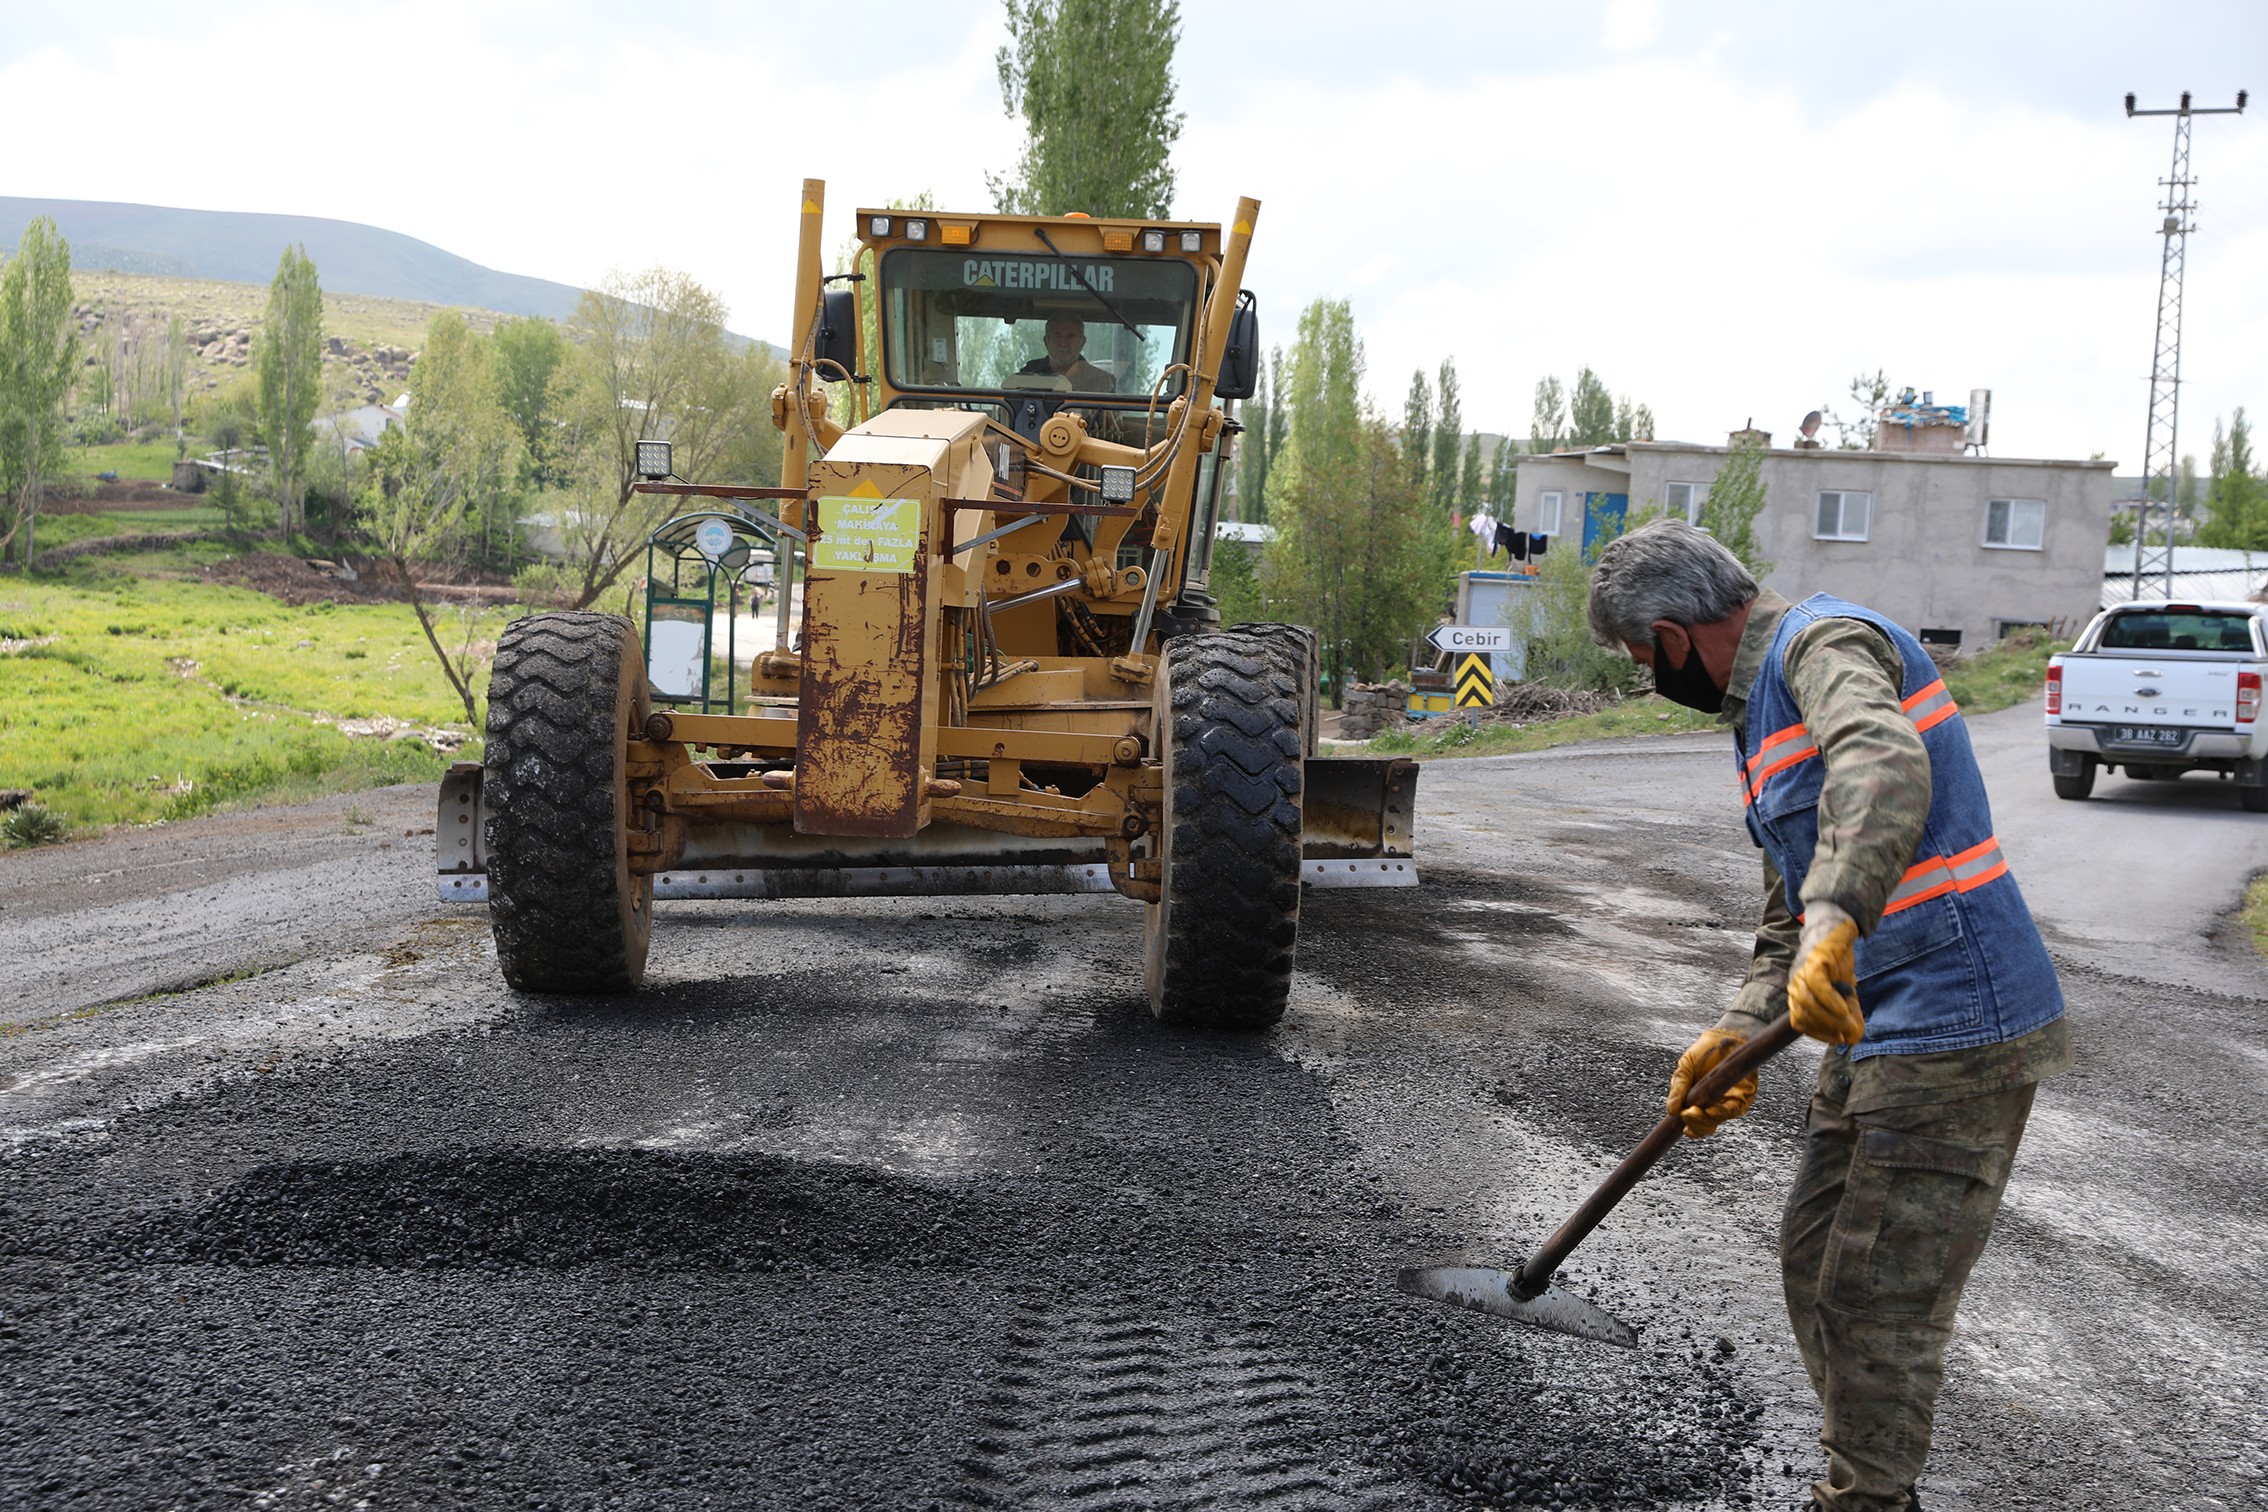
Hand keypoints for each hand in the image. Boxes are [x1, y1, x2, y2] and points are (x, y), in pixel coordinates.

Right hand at [1666, 1028, 1756, 1138]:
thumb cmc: (1705, 1052)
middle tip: (1687, 1114)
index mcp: (1698, 1101)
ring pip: (1717, 1121)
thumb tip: (1671, 1111)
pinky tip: (1711, 1110)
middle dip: (1695, 1124)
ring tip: (1696, 1111)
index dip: (1691, 1129)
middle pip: (1705, 1127)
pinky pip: (1733, 1110)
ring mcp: (1728, 1102)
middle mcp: (1714, 1104)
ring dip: (1706, 1121)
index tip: (1684, 1129)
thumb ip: (1678, 1088)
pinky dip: (1721, 1113)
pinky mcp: (1743, 1096)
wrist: (1726, 1036)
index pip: (1695, 1123)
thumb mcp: (1685, 1068)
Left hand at [1789, 902, 1863, 1045]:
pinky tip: (1843, 1007)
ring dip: (1829, 1018)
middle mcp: (1796, 984)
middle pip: (1802, 1016)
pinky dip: (1829, 1000)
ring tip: (1847, 1020)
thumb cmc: (1839, 963)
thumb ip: (1845, 1012)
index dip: (1819, 1033)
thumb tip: (1853, 1036)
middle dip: (1827, 1028)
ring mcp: (1802, 972)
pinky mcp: (1814, 960)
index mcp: (1799, 994)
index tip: (1838, 1038)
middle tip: (1847, 1031)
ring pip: (1807, 1003)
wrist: (1838, 930)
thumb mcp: (1843, 992)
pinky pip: (1816, 985)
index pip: (1799, 1022)